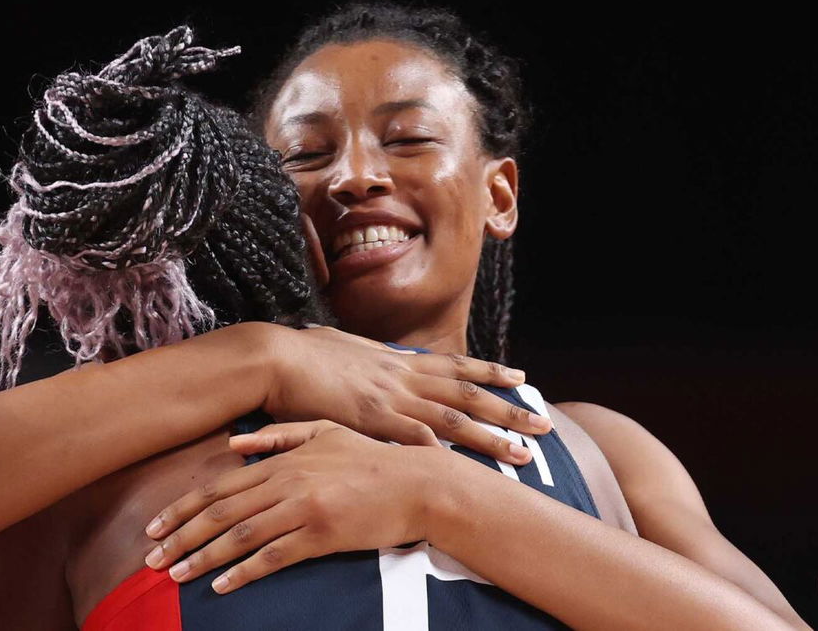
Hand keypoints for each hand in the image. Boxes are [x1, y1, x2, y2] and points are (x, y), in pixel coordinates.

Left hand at [143, 421, 446, 592]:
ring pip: (241, 535)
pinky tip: (221, 585)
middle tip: (152, 557)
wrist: (416, 484)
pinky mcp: (322, 534)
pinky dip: (244, 572)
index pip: (220, 485)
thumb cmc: (372, 459)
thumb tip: (232, 445)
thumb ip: (279, 435)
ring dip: (203, 556)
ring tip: (175, 574)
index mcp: (284, 459)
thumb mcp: (325, 432)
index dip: (183, 507)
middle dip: (181, 535)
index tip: (155, 525)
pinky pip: (274, 556)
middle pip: (222, 511)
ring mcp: (304, 508)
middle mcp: (287, 482)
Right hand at [261, 324, 549, 464]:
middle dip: (508, 408)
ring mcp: (390, 398)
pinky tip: (466, 469)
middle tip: (543, 423)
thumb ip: (367, 357)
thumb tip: (374, 356)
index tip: (519, 375)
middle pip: (468, 393)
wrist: (273, 357)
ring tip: (524, 454)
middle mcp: (402, 376)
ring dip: (491, 437)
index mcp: (396, 360)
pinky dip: (441, 454)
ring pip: (453, 419)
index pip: (454, 365)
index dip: (489, 371)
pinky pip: (414, 440)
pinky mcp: (370, 420)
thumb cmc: (301, 352)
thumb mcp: (344, 347)